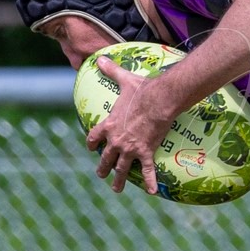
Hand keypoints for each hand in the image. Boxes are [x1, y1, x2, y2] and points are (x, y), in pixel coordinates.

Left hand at [85, 57, 174, 194]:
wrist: (158, 100)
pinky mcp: (145, 152)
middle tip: (101, 174)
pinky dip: (150, 182)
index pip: (94, 137)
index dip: (92, 144)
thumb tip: (100, 58)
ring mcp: (130, 148)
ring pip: (121, 168)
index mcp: (109, 125)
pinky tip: (153, 192)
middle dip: (103, 167)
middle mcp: (116, 140)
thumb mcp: (124, 80)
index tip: (91, 148)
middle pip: (106, 158)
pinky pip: (147, 170)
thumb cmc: (141, 90)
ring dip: (118, 180)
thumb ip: (111, 70)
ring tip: (116, 188)